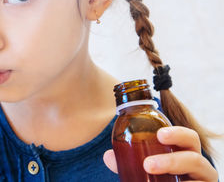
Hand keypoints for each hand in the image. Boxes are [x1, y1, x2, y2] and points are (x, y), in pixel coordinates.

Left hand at [103, 126, 217, 181]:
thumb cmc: (162, 175)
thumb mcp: (148, 164)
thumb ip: (129, 159)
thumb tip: (108, 156)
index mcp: (185, 151)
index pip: (188, 137)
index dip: (177, 134)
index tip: (159, 134)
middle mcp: (199, 166)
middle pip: (194, 158)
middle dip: (171, 161)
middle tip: (147, 165)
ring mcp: (202, 181)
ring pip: (197, 181)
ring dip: (173, 174)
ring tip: (150, 173)